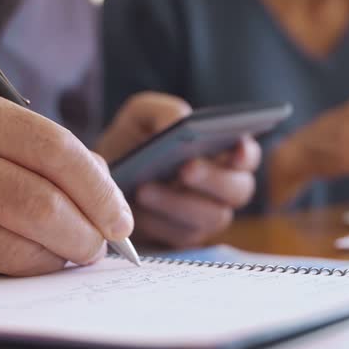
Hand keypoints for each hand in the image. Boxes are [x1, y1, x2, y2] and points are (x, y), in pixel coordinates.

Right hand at [0, 89, 131, 276]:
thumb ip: (53, 160)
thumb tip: (110, 201)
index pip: (55, 148)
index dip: (97, 190)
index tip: (121, 219)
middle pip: (40, 196)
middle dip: (85, 228)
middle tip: (102, 245)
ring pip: (21, 233)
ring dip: (62, 252)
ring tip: (74, 253)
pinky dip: (33, 265)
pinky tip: (40, 261)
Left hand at [98, 92, 261, 247]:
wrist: (101, 179)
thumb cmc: (133, 142)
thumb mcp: (140, 116)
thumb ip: (164, 110)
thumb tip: (180, 122)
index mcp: (222, 152)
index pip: (247, 155)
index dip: (246, 154)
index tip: (237, 148)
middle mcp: (223, 187)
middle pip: (238, 190)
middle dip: (214, 179)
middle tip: (186, 169)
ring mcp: (206, 216)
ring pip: (211, 217)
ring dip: (179, 203)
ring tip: (145, 188)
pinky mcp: (184, 238)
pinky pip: (182, 236)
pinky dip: (160, 222)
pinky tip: (137, 208)